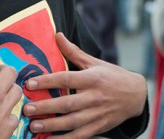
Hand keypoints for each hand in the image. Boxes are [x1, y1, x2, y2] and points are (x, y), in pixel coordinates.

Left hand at [23, 32, 146, 137]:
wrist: (136, 95)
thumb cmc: (112, 76)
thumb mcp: (95, 62)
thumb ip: (74, 52)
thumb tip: (57, 35)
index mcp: (93, 78)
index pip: (67, 79)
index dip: (48, 81)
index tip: (30, 83)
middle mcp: (95, 96)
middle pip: (67, 103)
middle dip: (46, 106)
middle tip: (27, 109)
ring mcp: (97, 113)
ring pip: (72, 121)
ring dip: (51, 125)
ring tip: (33, 126)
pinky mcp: (99, 127)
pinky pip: (80, 136)